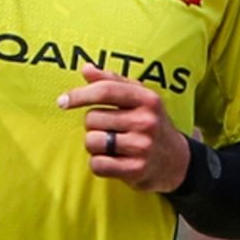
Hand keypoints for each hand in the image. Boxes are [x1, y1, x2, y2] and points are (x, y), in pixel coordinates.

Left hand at [58, 64, 189, 192]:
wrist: (176, 161)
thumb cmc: (149, 123)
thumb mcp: (138, 97)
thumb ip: (111, 80)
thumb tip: (86, 69)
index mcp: (146, 98)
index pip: (105, 91)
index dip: (78, 95)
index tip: (63, 101)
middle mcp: (146, 121)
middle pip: (92, 118)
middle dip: (93, 125)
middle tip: (109, 129)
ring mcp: (142, 146)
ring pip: (92, 141)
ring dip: (94, 144)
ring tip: (111, 145)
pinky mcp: (136, 170)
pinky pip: (97, 164)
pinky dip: (98, 163)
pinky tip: (112, 160)